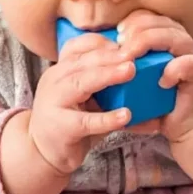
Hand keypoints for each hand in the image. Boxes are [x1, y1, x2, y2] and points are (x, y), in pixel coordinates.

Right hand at [29, 33, 134, 174]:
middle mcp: (54, 81)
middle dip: (109, 56)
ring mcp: (55, 104)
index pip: (76, 47)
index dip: (100, 43)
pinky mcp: (63, 128)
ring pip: (81, 83)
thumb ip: (108, 86)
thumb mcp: (85, 98)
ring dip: (107, 76)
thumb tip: (149, 80)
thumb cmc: (70, 120)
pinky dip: (107, 118)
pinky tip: (126, 115)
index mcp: (60, 70)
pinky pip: (87, 121)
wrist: (43, 151)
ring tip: (130, 71)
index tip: (123, 42)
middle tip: (133, 54)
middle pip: (82, 62)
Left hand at [116, 10, 192, 142]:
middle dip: (137, 31)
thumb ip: (123, 71)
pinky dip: (174, 69)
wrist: (191, 123)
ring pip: (175, 37)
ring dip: (150, 44)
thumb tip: (91, 67)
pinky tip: (162, 80)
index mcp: (166, 38)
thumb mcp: (138, 82)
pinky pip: (189, 64)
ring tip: (132, 60)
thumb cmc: (161, 100)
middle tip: (120, 47)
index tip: (116, 35)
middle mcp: (181, 43)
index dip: (132, 22)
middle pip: (160, 22)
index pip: (149, 18)